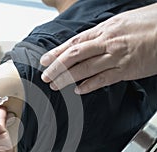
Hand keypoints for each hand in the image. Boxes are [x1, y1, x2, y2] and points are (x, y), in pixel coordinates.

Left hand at [40, 3, 156, 93]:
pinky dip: (89, 85)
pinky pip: (103, 79)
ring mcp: (115, 57)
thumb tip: (87, 42)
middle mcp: (107, 42)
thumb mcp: (121, 22)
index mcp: (104, 29)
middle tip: (45, 76)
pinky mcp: (126, 70)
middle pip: (74, 56)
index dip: (56, 52)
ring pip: (85, 69)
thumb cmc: (149, 23)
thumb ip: (102, 34)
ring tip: (55, 85)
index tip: (44, 60)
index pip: (74, 42)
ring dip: (67, 78)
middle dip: (57, 67)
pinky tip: (78, 91)